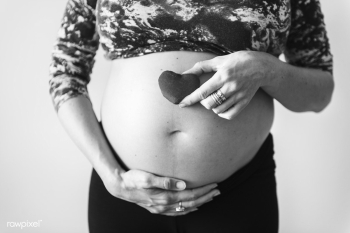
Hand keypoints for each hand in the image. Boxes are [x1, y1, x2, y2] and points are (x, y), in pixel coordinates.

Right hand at [103, 169, 219, 215]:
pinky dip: (187, 210)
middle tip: (217, 191)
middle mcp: (164, 205)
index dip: (203, 190)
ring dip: (199, 203)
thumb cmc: (133, 178)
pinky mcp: (157, 208)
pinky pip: (176, 212)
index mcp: (164, 197)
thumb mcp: (147, 177)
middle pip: (190, 202)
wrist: (120, 187)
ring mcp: (161, 208)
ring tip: (210, 198)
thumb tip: (183, 184)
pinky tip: (193, 207)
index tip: (214, 185)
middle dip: (205, 197)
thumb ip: (165, 181)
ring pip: (185, 208)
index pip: (190, 195)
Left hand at [179, 51, 274, 119]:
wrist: (261, 66)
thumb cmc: (238, 61)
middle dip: (202, 102)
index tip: (181, 103)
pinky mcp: (245, 102)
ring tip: (214, 99)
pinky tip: (221, 107)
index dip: (190, 99)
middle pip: (209, 103)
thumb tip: (185, 73)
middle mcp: (230, 87)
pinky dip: (222, 113)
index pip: (202, 91)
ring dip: (212, 106)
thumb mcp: (219, 60)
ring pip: (218, 109)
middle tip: (205, 96)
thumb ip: (201, 67)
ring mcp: (238, 96)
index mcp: (223, 76)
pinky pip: (229, 115)